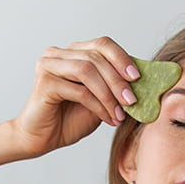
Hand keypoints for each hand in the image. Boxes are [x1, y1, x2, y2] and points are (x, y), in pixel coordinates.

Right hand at [11, 36, 139, 156]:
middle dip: (118, 80)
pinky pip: (79, 90)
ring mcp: (49, 66)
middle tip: (132, 101)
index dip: (122, 58)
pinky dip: (98, 105)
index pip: (102, 44)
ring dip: (109, 93)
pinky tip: (108, 118)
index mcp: (73, 52)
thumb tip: (143, 81)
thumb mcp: (100, 100)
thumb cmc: (69, 119)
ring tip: (120, 113)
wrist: (42, 139)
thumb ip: (114, 86)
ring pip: (87, 70)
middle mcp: (58, 54)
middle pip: (96, 57)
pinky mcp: (45, 83)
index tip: (137, 77)